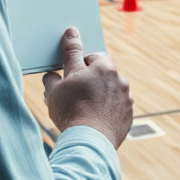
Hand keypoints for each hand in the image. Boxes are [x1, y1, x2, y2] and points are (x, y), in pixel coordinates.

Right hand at [43, 28, 133, 148]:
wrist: (90, 140)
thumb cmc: (71, 112)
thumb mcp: (55, 90)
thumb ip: (52, 77)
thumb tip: (50, 74)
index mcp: (102, 67)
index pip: (87, 54)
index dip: (76, 54)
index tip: (72, 39)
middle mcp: (117, 78)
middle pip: (102, 70)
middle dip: (90, 75)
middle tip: (76, 86)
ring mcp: (125, 96)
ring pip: (111, 88)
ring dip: (101, 92)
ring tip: (86, 105)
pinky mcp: (128, 113)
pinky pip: (117, 106)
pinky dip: (108, 108)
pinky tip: (96, 116)